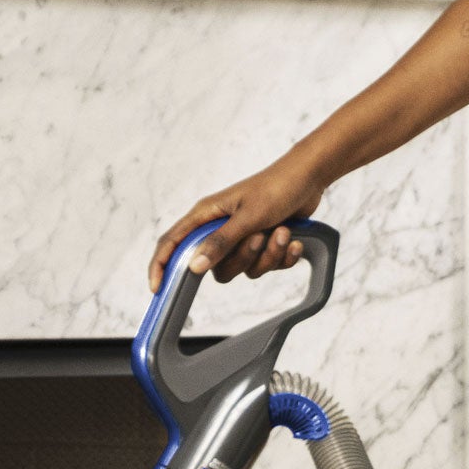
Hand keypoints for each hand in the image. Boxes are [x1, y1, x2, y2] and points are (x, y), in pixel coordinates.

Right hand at [151, 154, 333, 287]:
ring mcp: (240, 238)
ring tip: (282, 231)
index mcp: (207, 215)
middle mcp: (220, 228)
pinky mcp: (261, 245)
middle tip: (260, 236)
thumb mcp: (248, 217)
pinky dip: (281, 257)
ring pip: (243, 269)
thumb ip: (221, 242)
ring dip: (267, 255)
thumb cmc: (277, 188)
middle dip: (243, 258)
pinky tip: (293, 239)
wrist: (310, 179)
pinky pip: (264, 267)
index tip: (157, 289)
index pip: (173, 242)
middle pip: (215, 266)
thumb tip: (193, 266)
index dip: (161, 266)